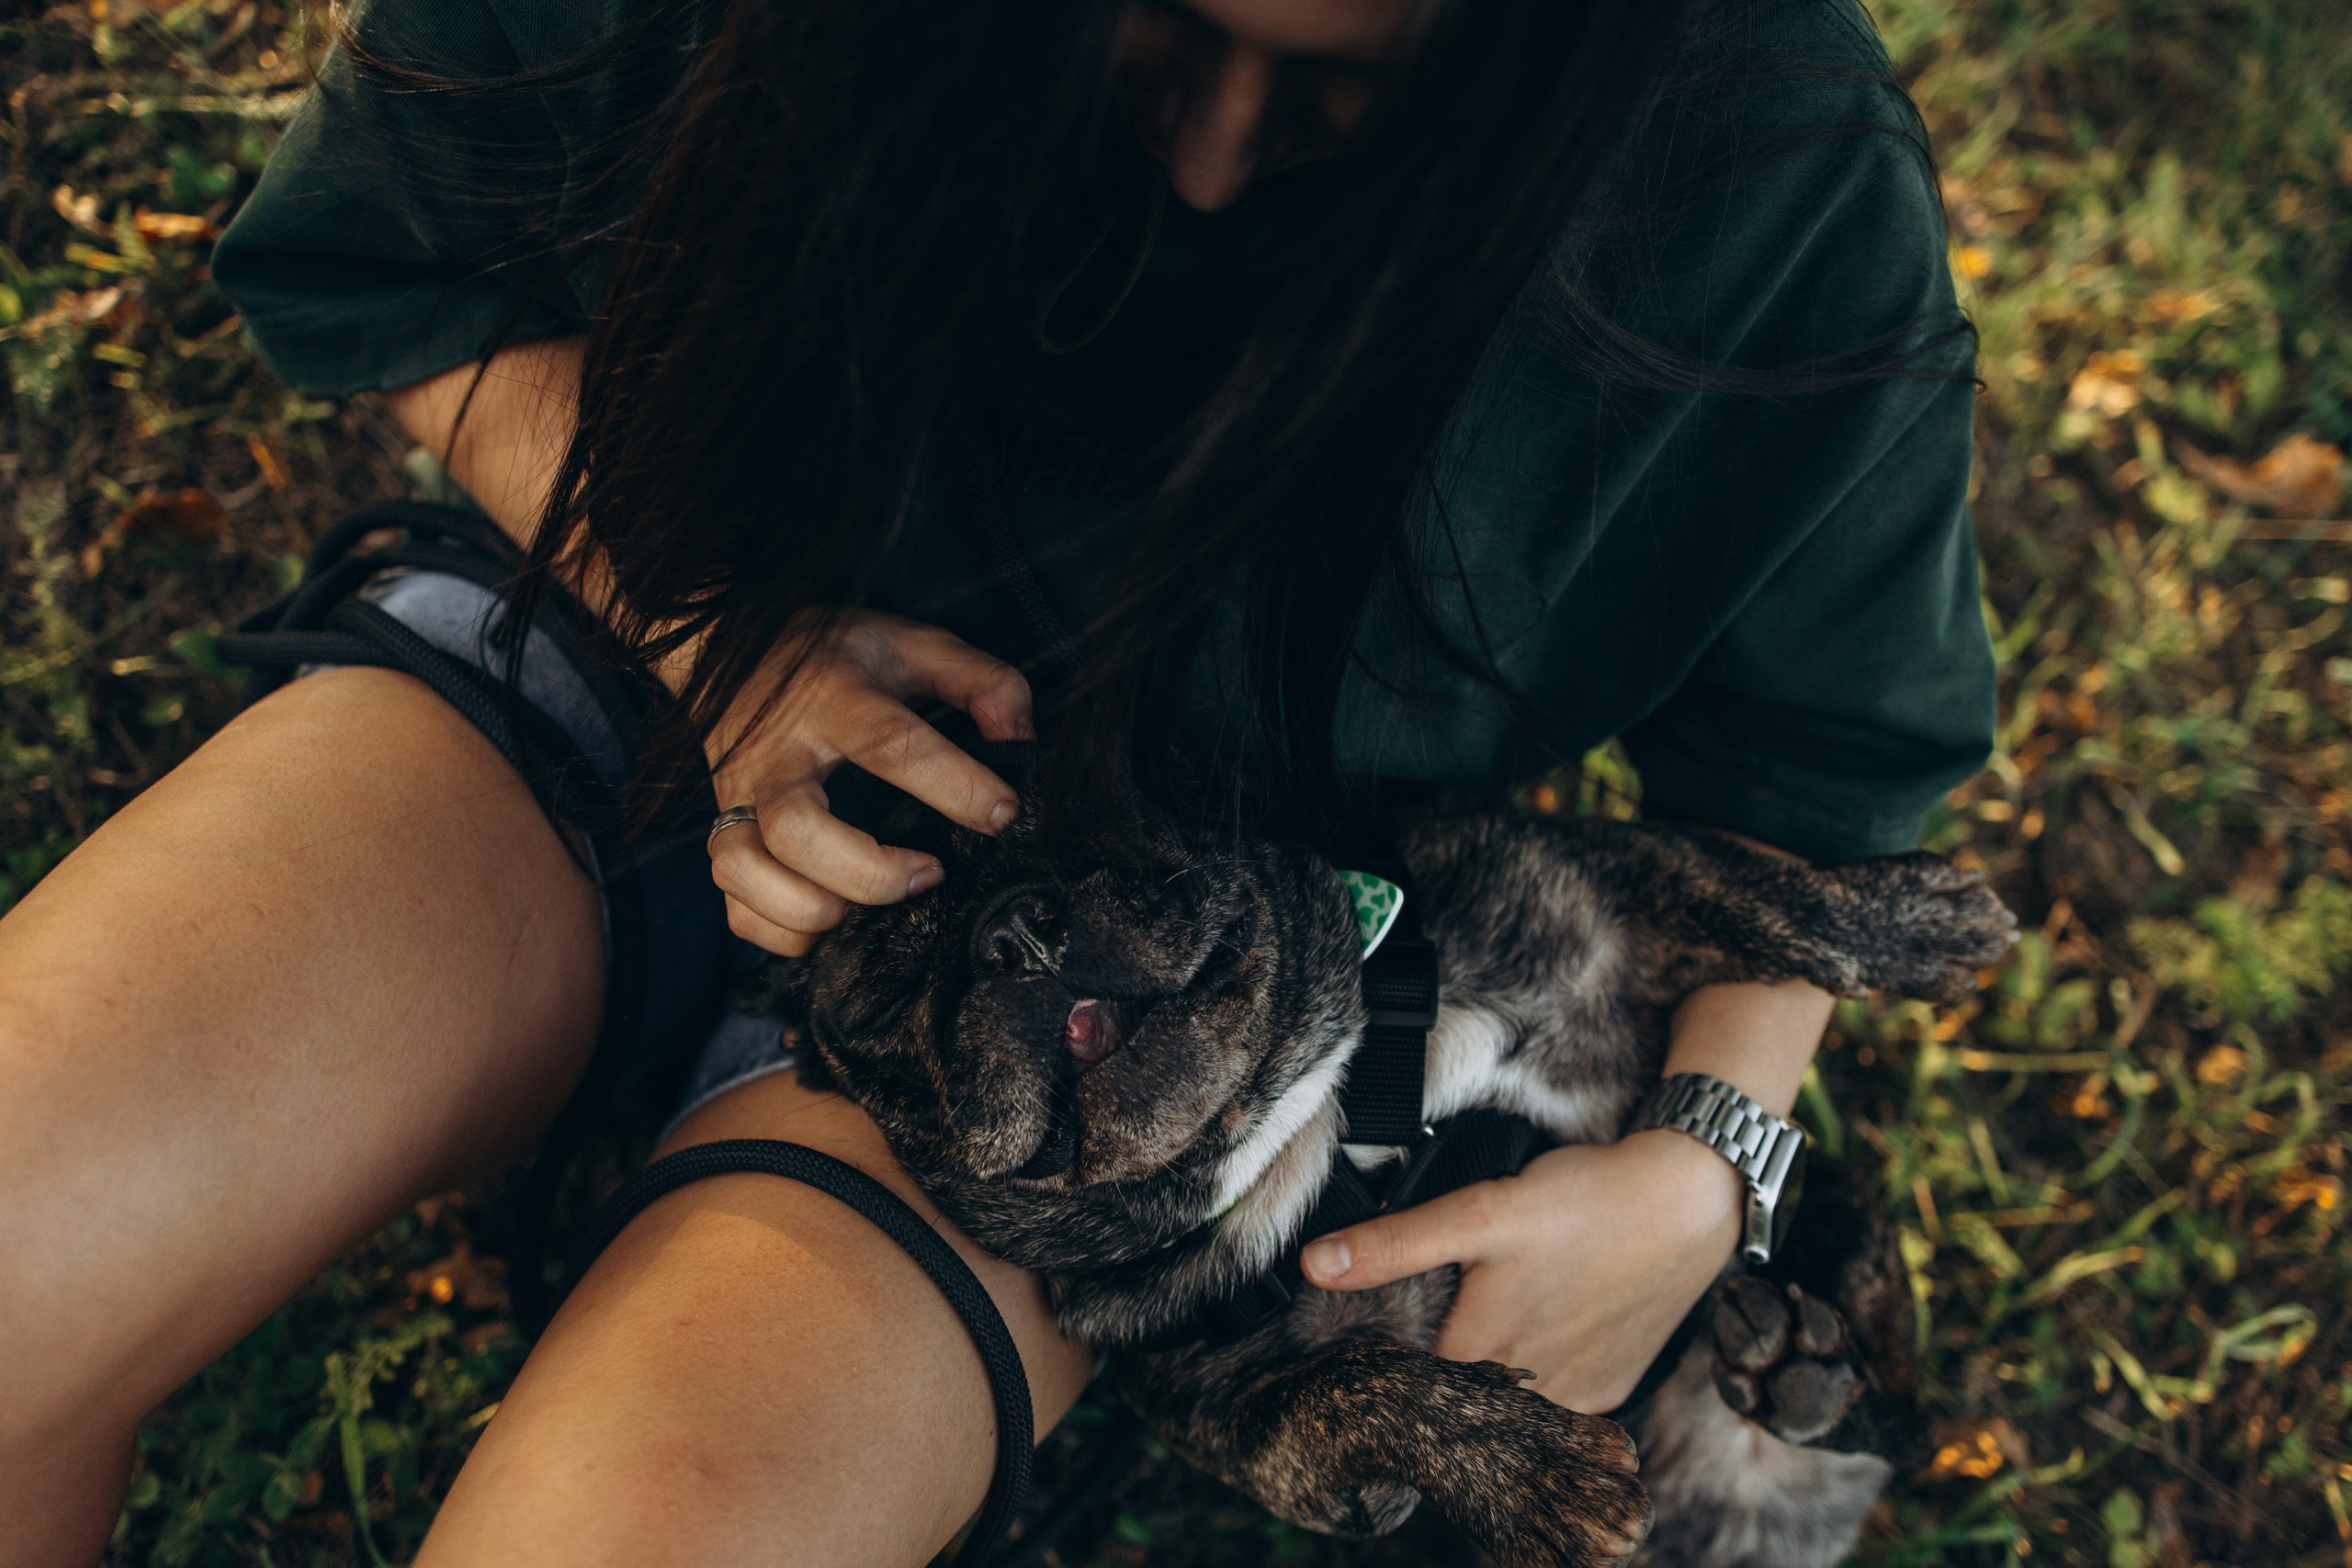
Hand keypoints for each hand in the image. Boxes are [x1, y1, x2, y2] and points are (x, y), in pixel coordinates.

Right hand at [705, 610, 1032, 955]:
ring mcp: (737, 796)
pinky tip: (826, 920)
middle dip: (870, 873)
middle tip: (930, 874)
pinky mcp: (719, 833)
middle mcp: (775, 752)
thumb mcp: (914, 643)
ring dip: (810, 909)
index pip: (889, 743)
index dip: (955, 786)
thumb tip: (1021, 743)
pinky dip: (780, 933)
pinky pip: (735, 907)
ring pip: (745, 871)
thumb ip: (982, 683)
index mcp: (831, 696)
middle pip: (796, 829)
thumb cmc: (835, 654)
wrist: (728, 642)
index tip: (1003, 814)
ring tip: (864, 909)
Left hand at [1298, 1130, 1743, 1412]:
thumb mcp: (1478, 1212)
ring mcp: (1577, 1396)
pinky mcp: (1612, 1388)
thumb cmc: (1583, 1204)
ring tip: (1501, 1308)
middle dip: (1445, 1355)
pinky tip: (1545, 1324)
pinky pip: (1561, 1400)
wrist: (1687, 1203)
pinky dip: (1543, 1371)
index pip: (1411, 1378)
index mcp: (1483, 1354)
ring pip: (1512, 1398)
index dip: (1392, 1351)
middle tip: (1452, 1300)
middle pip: (1462, 1390)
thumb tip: (1317, 1265)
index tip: (1384, 1321)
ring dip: (1496, 1364)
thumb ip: (1395, 1245)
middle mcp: (1530, 1392)